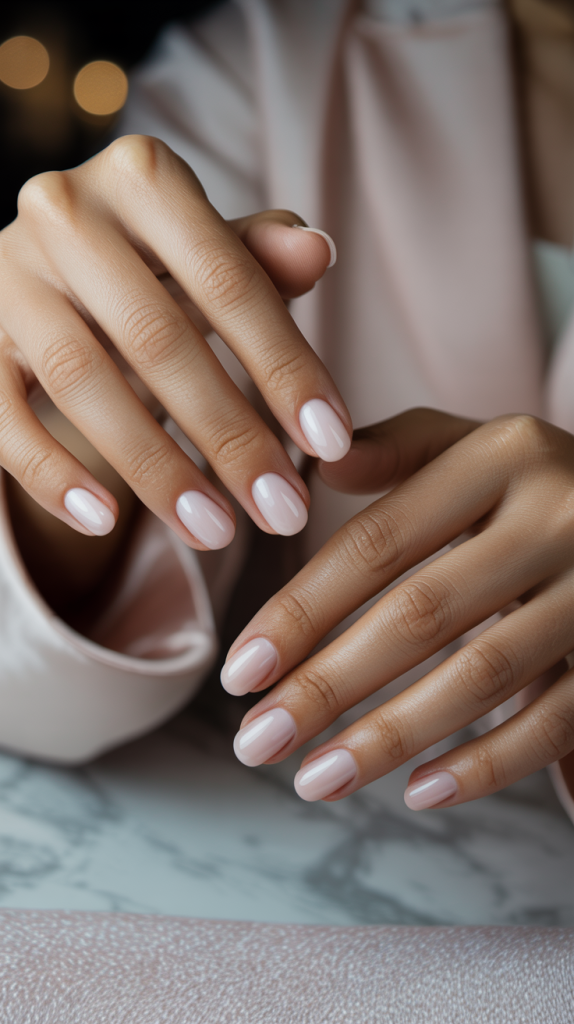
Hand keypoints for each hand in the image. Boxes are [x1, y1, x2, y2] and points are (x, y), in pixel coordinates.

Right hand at [0, 135, 349, 550]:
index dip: (285, 368)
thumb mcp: (207, 256)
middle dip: (230, 436)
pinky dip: (52, 474)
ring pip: (83, 381)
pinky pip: (2, 416)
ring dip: (155, 468)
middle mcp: (65, 210)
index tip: (332, 447)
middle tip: (282, 512)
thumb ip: (258, 260)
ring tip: (215, 532)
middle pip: (159, 338)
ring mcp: (6, 272)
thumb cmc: (150, 269)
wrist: (48, 276)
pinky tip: (106, 521)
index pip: (229, 281)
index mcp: (141, 176)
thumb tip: (318, 248)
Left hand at [222, 409, 573, 809]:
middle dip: (327, 687)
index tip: (240, 673)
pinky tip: (419, 793)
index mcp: (502, 456)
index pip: (376, 543)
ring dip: (390, 737)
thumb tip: (317, 467)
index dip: (301, 610)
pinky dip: (488, 764)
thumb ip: (401, 448)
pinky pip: (555, 718)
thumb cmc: (538, 484)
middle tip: (256, 743)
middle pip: (419, 615)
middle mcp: (555, 516)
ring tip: (314, 779)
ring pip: (482, 676)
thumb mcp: (478, 445)